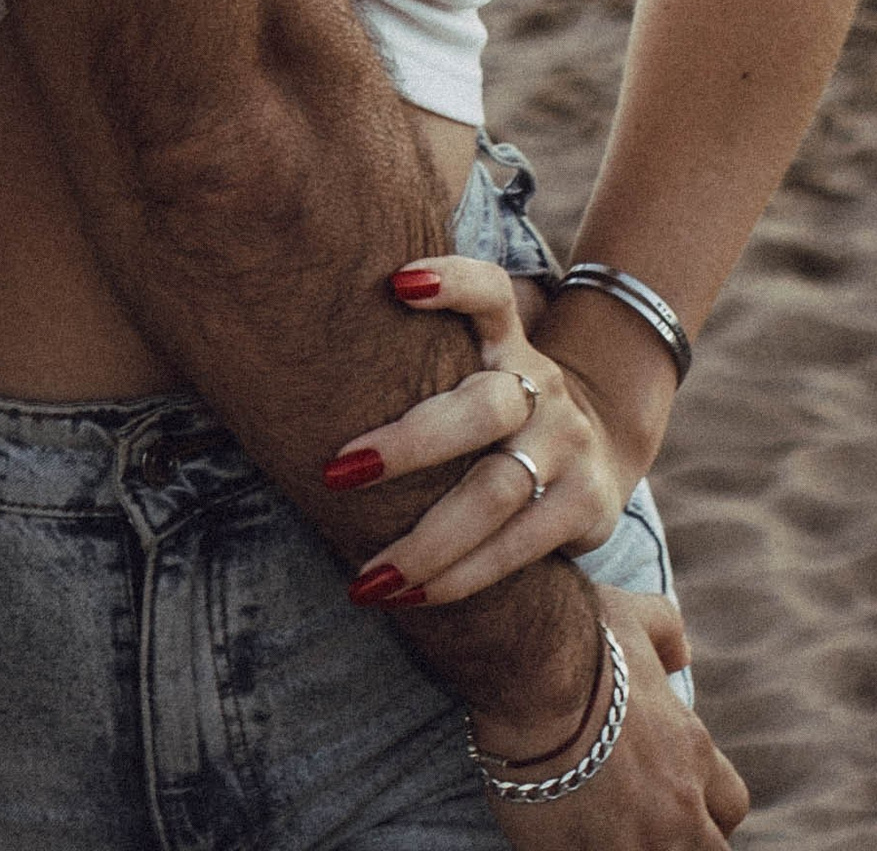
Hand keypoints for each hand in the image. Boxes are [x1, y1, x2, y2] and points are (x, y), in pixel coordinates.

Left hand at [330, 252, 642, 606]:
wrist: (596, 450)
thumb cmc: (490, 410)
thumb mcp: (469, 368)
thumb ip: (412, 359)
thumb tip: (280, 363)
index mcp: (504, 341)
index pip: (489, 292)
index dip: (451, 281)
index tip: (395, 282)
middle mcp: (539, 385)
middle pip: (481, 407)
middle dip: (409, 444)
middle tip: (337, 471)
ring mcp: (567, 443)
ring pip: (497, 491)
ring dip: (427, 541)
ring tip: (369, 576)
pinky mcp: (586, 504)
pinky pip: (518, 546)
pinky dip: (463, 576)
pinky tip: (415, 596)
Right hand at [481, 592, 745, 841]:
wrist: (529, 674)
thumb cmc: (578, 640)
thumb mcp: (632, 616)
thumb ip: (666, 631)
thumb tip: (681, 654)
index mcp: (691, 751)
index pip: (729, 803)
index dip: (707, 806)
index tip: (679, 800)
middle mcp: (678, 805)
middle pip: (708, 849)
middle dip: (684, 840)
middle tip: (648, 827)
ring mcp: (635, 840)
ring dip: (643, 848)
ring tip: (610, 834)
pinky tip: (571, 841)